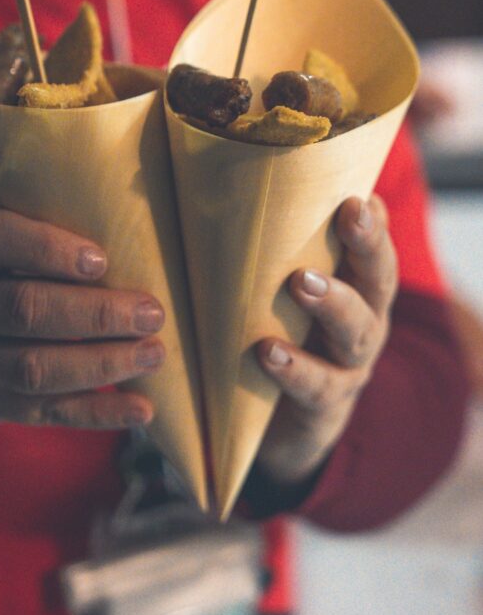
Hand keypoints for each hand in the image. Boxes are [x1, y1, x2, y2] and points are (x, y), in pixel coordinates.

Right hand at [0, 207, 163, 428]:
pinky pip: (49, 413)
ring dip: (103, 362)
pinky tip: (142, 408)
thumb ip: (36, 230)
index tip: (100, 259)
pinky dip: (100, 414)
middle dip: (94, 313)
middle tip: (150, 312)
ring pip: (36, 368)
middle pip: (23, 309)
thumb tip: (125, 227)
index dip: (45, 248)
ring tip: (154, 352)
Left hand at [255, 195, 396, 484]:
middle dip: (368, 246)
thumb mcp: (280, 295)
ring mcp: (348, 367)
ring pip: (355, 332)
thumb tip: (235, 183)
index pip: (373, 248)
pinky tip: (269, 353)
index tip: (359, 193)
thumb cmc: (278, 338)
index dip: (372, 221)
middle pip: (378, 282)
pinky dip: (296, 370)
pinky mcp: (324, 407)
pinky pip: (317, 388)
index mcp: (356, 290)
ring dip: (332, 303)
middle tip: (351, 215)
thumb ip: (274, 251)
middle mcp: (364, 324)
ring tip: (300, 282)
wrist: (278, 430)